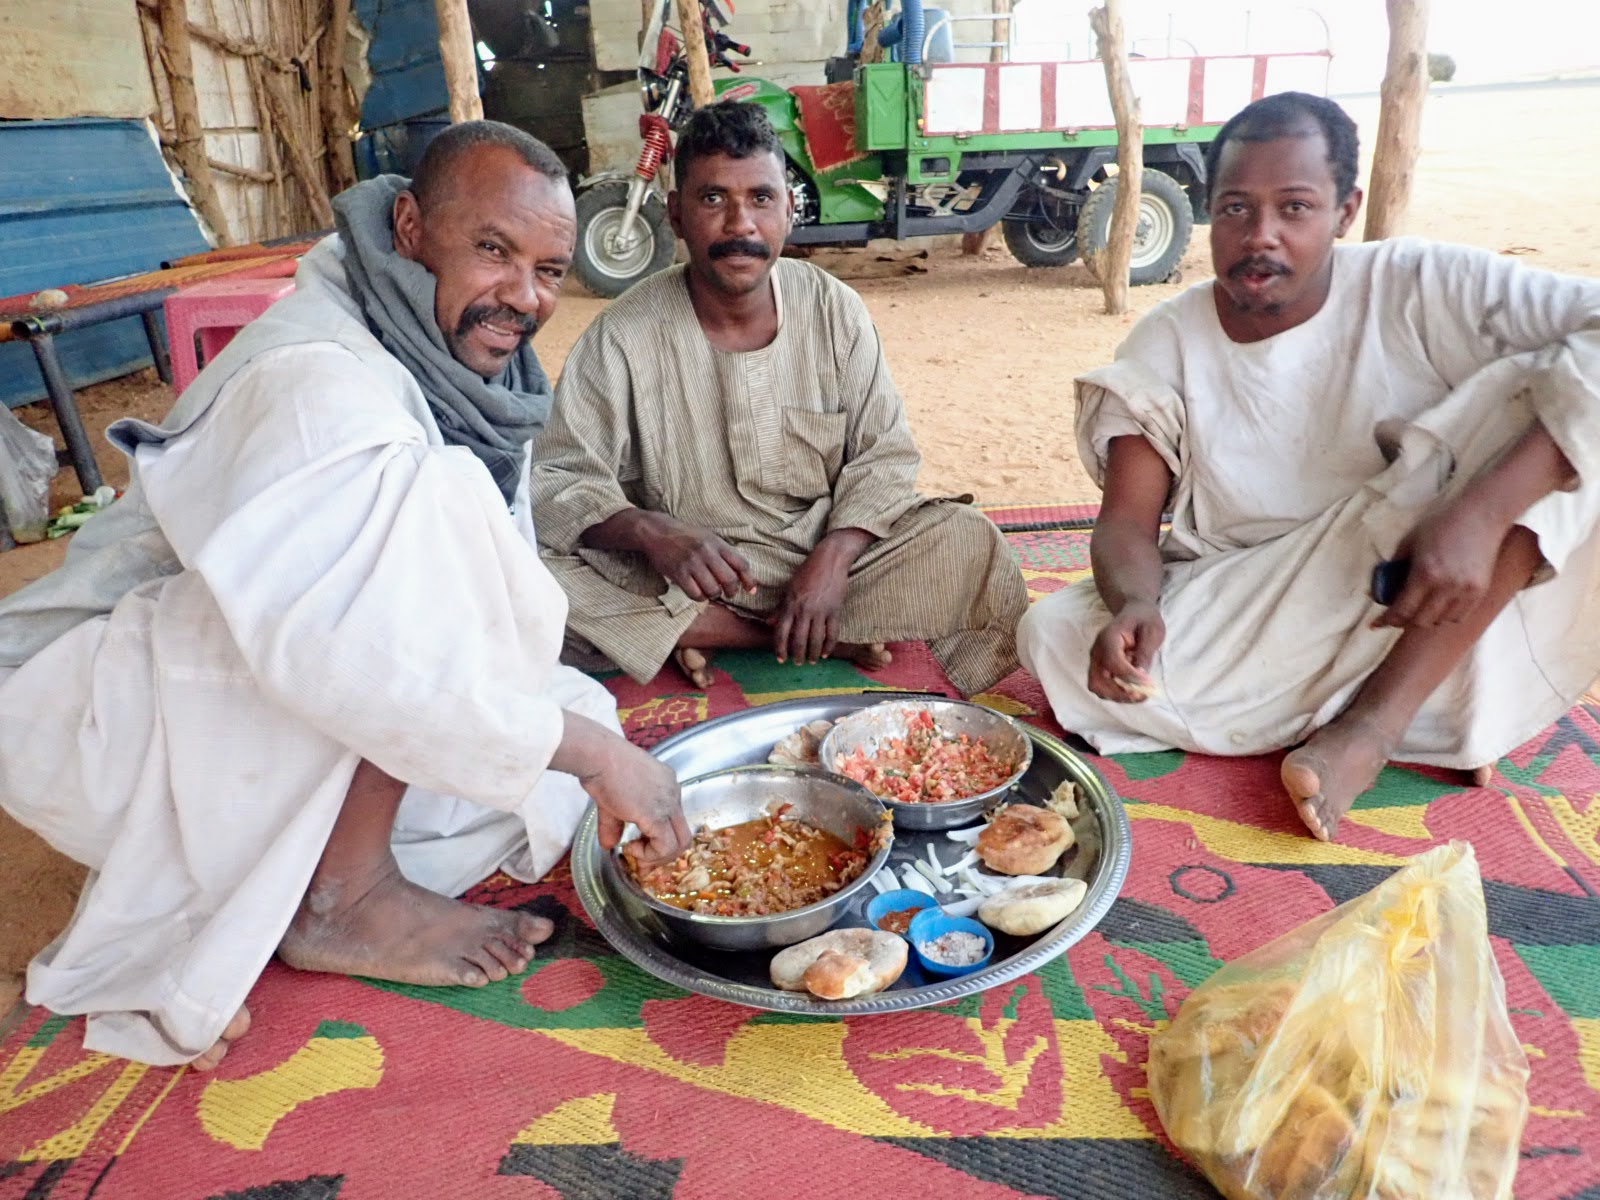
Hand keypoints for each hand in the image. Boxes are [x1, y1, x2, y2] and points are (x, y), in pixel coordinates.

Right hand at [558, 716, 690, 866]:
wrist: (599, 756)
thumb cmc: (601, 768)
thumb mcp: (611, 801)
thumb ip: (614, 825)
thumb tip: (609, 845)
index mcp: (666, 784)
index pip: (673, 819)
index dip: (659, 838)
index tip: (638, 847)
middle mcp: (673, 793)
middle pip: (683, 834)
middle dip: (663, 854)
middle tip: (642, 862)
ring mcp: (669, 804)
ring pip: (681, 843)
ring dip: (657, 857)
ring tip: (633, 851)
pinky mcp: (658, 815)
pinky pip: (665, 847)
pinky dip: (650, 855)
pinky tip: (630, 847)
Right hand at [642, 515, 756, 601]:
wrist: (657, 531)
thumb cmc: (686, 536)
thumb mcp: (708, 537)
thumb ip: (723, 553)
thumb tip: (740, 574)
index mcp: (717, 543)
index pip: (741, 564)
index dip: (749, 580)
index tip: (751, 591)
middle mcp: (707, 552)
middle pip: (729, 580)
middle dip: (732, 591)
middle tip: (729, 594)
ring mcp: (692, 563)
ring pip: (713, 589)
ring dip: (714, 595)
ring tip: (711, 592)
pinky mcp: (678, 573)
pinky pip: (695, 593)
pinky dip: (700, 597)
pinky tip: (698, 592)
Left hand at [769, 550, 850, 663]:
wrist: (829, 560)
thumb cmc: (807, 573)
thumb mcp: (790, 589)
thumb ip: (780, 608)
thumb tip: (768, 623)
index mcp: (790, 605)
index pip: (781, 632)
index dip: (780, 648)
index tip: (781, 659)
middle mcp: (804, 610)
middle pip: (799, 640)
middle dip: (797, 655)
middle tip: (798, 663)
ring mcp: (820, 611)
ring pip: (816, 639)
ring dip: (813, 654)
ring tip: (812, 661)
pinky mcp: (835, 610)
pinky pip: (832, 633)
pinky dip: (829, 646)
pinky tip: (826, 653)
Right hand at [1088, 600, 1164, 701]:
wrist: (1135, 611)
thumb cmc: (1144, 619)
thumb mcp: (1152, 631)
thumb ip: (1144, 654)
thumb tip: (1141, 678)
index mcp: (1108, 637)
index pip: (1113, 662)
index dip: (1129, 676)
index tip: (1149, 683)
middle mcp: (1097, 650)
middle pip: (1099, 680)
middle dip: (1120, 692)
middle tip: (1142, 695)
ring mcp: (1096, 660)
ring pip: (1098, 687)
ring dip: (1118, 696)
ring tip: (1140, 695)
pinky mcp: (1100, 668)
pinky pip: (1103, 686)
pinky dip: (1117, 693)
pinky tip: (1134, 690)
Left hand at [1374, 498, 1509, 629]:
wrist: (1481, 516)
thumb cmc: (1441, 525)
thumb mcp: (1410, 541)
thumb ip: (1395, 566)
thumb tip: (1383, 586)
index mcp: (1425, 573)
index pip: (1402, 610)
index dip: (1387, 620)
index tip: (1377, 623)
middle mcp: (1446, 586)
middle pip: (1421, 621)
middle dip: (1404, 621)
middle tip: (1398, 615)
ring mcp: (1465, 591)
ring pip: (1441, 621)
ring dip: (1427, 619)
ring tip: (1420, 609)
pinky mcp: (1480, 591)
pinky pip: (1460, 616)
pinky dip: (1446, 616)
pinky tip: (1439, 607)